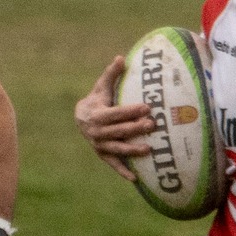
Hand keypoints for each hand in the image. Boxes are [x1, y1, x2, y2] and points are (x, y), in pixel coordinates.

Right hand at [76, 56, 155, 179]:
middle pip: (118, 131)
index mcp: (97, 114)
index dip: (130, 111)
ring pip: (117, 148)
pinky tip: (135, 178)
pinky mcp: (103, 154)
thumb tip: (121, 57)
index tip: (147, 107)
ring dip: (132, 149)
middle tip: (153, 124)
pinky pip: (113, 164)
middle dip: (135, 128)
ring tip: (149, 149)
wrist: (81, 118)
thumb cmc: (98, 99)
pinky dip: (122, 171)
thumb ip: (112, 74)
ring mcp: (99, 145)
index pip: (116, 113)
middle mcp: (96, 131)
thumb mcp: (102, 86)